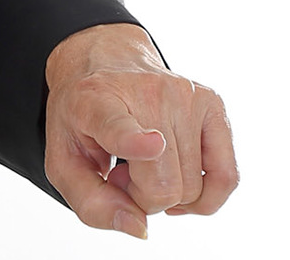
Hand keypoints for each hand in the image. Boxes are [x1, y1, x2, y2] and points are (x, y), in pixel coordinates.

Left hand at [44, 23, 237, 238]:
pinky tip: (177, 179)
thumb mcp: (63, 161)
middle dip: (143, 199)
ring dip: (168, 193)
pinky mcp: (212, 103)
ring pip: (194, 188)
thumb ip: (91, 203)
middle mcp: (146, 92)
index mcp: (95, 102)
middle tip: (123, 174)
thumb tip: (140, 227)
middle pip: (165, 186)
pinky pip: (227, 177)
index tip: (152, 144)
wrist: (103, 63)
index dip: (135, 142)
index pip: (118, 127)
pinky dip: (205, 195)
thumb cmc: (83, 119)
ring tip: (144, 164)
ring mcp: (185, 95)